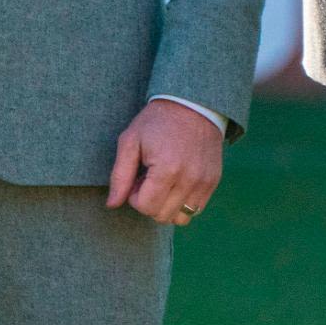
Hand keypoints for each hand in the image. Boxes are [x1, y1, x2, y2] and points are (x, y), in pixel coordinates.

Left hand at [107, 99, 223, 226]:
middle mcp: (190, 181)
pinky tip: (174, 182)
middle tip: (146, 179)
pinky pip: (196, 209)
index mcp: (167, 170)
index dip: (133, 198)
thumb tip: (112, 204)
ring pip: (181, 218)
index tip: (135, 179)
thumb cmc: (156, 123)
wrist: (192, 106)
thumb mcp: (130, 142)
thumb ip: (120, 176)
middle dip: (148, 202)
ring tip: (161, 182)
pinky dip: (181, 203)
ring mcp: (205, 183)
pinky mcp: (214, 183)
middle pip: (162, 216)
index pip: (146, 208)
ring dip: (166, 206)